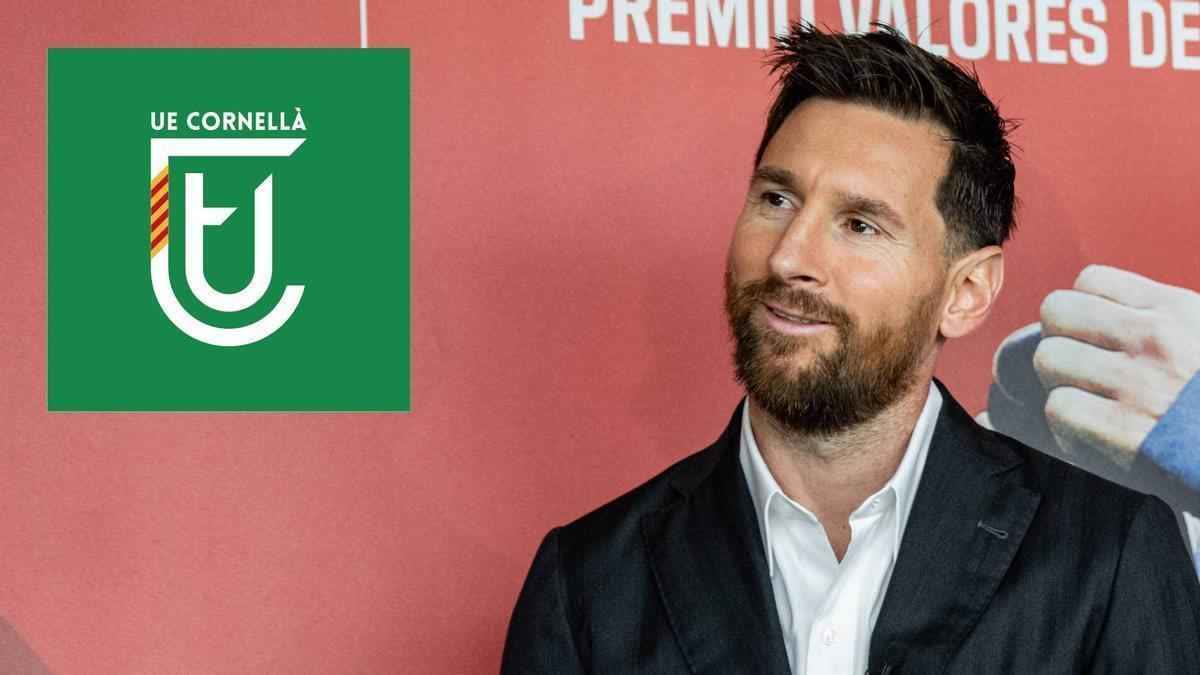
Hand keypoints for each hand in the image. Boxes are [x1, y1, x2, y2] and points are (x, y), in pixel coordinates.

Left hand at [1034, 265, 1199, 468]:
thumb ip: (1161, 321)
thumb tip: (1103, 317)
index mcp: (1177, 311)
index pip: (1091, 280)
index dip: (1083, 308)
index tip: (1095, 334)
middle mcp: (1155, 340)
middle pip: (1056, 312)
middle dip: (1061, 338)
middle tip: (1080, 366)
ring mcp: (1138, 384)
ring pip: (1049, 358)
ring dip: (1060, 382)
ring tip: (1089, 400)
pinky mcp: (1124, 431)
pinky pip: (1059, 408)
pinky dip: (1067, 425)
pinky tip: (1093, 433)